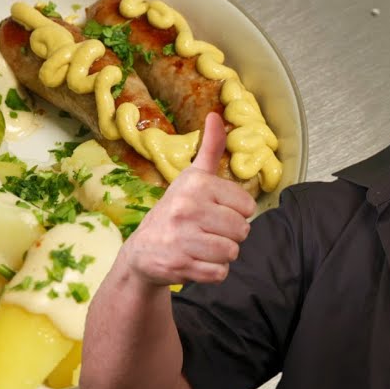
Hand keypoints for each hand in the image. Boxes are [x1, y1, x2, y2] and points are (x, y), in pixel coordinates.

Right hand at [118, 112, 256, 286]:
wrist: (142, 251)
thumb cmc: (175, 210)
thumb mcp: (191, 176)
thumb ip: (210, 148)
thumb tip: (218, 115)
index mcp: (196, 184)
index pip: (247, 206)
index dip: (236, 213)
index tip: (214, 212)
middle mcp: (187, 208)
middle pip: (242, 231)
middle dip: (229, 236)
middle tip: (207, 232)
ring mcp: (182, 238)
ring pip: (232, 253)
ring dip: (221, 255)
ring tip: (201, 246)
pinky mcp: (179, 265)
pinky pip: (219, 274)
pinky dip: (211, 272)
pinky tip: (195, 262)